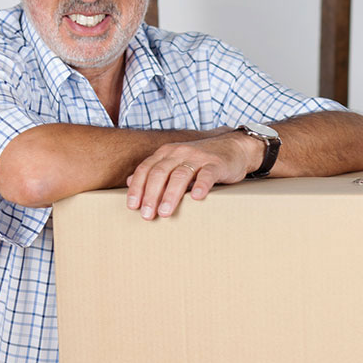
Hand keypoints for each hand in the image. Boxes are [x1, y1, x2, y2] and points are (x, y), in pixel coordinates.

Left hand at [125, 130, 260, 219]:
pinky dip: (201, 185)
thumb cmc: (202, 160)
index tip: (132, 206)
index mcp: (167, 153)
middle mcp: (180, 152)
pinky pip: (207, 174)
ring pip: (181, 174)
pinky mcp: (216, 164)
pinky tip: (197, 197)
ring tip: (165, 212)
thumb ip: (154, 171)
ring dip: (171, 194)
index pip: (146, 169)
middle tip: (147, 214)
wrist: (234, 147)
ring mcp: (199, 157)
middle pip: (160, 172)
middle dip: (151, 194)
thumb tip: (128, 182)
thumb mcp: (175, 162)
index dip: (137, 187)